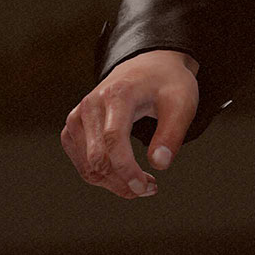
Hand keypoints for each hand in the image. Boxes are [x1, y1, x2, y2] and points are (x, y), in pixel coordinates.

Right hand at [61, 49, 199, 199]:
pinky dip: (102, 176)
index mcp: (117, 94)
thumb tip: (159, 164)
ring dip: (114, 183)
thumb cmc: (167, 84)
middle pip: (98, 158)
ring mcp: (78, 116)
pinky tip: (124, 174)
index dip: (127, 169)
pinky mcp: (73, 127)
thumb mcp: (181, 102)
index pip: (114, 139)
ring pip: (88, 166)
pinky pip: (82, 163)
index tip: (147, 188)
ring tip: (142, 182)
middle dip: (123, 182)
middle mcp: (91, 104)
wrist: (148, 66)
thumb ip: (172, 133)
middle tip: (151, 187)